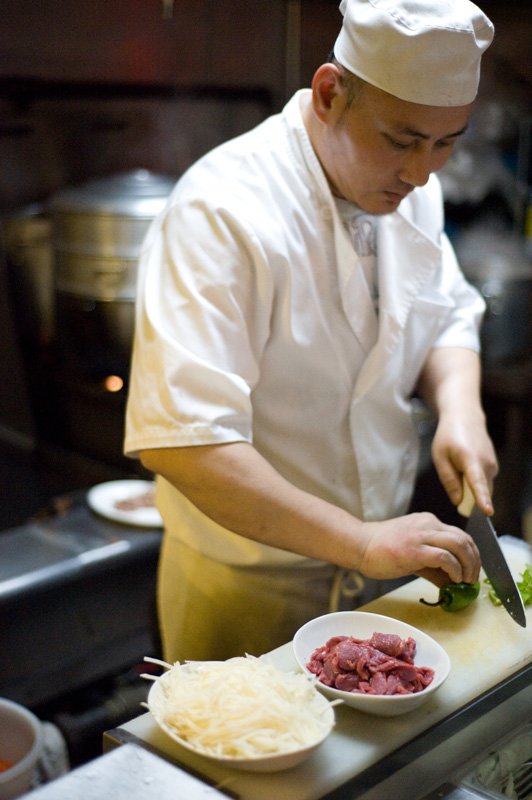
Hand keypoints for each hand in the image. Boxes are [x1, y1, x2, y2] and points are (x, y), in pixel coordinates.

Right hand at [358, 512, 480, 586]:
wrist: (359, 545)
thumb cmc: (381, 550)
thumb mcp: (413, 554)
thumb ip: (433, 566)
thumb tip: (450, 583)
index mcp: (428, 522)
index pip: (460, 535)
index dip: (472, 554)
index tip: (472, 571)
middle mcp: (428, 524)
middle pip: (464, 539)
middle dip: (474, 561)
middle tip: (472, 579)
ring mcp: (421, 535)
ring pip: (459, 545)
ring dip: (468, 566)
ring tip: (464, 581)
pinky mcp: (414, 549)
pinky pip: (445, 557)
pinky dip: (454, 570)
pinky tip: (452, 579)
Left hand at [431, 408, 497, 514]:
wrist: (465, 417)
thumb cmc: (449, 436)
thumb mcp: (440, 457)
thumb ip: (449, 480)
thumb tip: (458, 502)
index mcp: (472, 459)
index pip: (478, 483)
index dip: (482, 499)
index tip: (488, 512)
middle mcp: (487, 464)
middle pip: (480, 492)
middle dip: (468, 498)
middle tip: (453, 476)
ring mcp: (493, 465)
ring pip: (482, 488)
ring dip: (470, 488)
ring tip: (457, 465)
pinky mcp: (493, 467)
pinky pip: (483, 482)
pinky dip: (473, 482)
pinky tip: (464, 466)